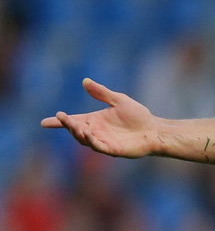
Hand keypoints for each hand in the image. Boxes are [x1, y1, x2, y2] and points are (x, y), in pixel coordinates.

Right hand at [41, 79, 161, 158]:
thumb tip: (85, 81)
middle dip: (68, 124)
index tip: (44, 122)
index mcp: (95, 120)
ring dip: (78, 133)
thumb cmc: (138, 116)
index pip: (74, 120)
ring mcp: (104, 141)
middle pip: (76, 130)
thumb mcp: (119, 100)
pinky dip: (92, 142)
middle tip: (62, 117)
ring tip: (75, 125)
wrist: (154, 129)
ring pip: (85, 140)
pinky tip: (88, 135)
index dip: (60, 122)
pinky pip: (99, 147)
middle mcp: (97, 131)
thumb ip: (102, 93)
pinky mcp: (113, 149)